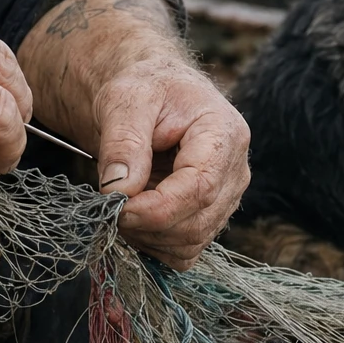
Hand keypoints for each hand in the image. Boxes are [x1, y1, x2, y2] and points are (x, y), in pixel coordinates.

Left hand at [95, 62, 250, 268]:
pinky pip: (185, 252)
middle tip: (108, 205)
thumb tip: (119, 189)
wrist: (153, 97)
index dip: (157, 208)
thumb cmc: (143, 91)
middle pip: (197, 222)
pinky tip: (135, 217)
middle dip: (146, 224)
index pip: (201, 188)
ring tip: (120, 205)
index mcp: (224, 133)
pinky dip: (154, 244)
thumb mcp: (125, 99)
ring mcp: (226, 197)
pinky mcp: (211, 217)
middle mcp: (235, 170)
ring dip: (147, 236)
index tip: (116, 206)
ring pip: (191, 243)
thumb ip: (123, 141)